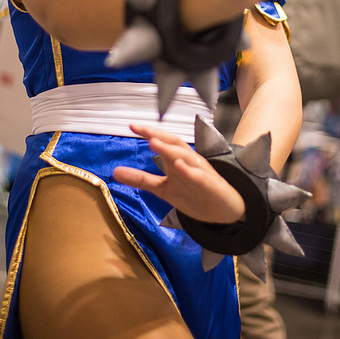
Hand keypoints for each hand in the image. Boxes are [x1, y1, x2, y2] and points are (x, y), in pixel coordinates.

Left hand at [113, 124, 244, 222]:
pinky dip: (190, 170)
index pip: (163, 141)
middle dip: (157, 134)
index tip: (132, 126)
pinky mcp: (210, 185)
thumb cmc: (195, 195)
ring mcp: (200, 172)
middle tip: (141, 129)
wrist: (223, 212)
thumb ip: (141, 180)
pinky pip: (200, 176)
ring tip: (153, 142)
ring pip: (185, 156)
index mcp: (177, 160)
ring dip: (169, 148)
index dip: (149, 132)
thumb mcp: (163, 189)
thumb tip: (115, 172)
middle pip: (174, 143)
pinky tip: (179, 166)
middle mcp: (189, 161)